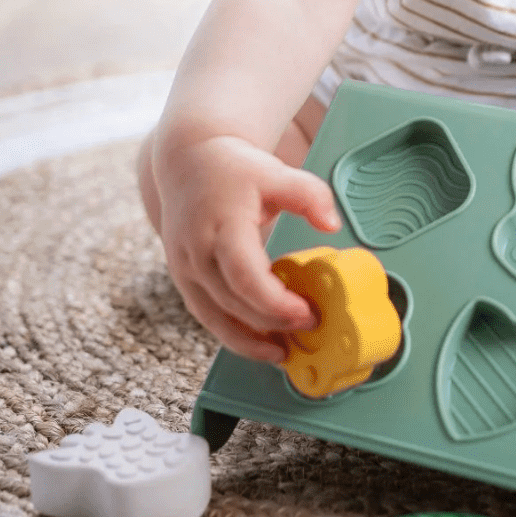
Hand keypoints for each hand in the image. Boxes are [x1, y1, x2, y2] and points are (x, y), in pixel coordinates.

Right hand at [153, 133, 341, 360]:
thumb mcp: (277, 172)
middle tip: (311, 327)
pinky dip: (233, 336)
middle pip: (233, 302)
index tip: (306, 312)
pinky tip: (261, 345)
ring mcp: (185, 269)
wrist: (188, 163)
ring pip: (215, 318)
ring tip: (284, 354)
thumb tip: (331, 226)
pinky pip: (207, 316)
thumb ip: (309, 196)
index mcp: (222, 225)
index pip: (244, 275)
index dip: (274, 302)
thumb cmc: (235, 169)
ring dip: (249, 342)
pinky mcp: (184, 280)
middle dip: (272, 323)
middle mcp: (196, 252)